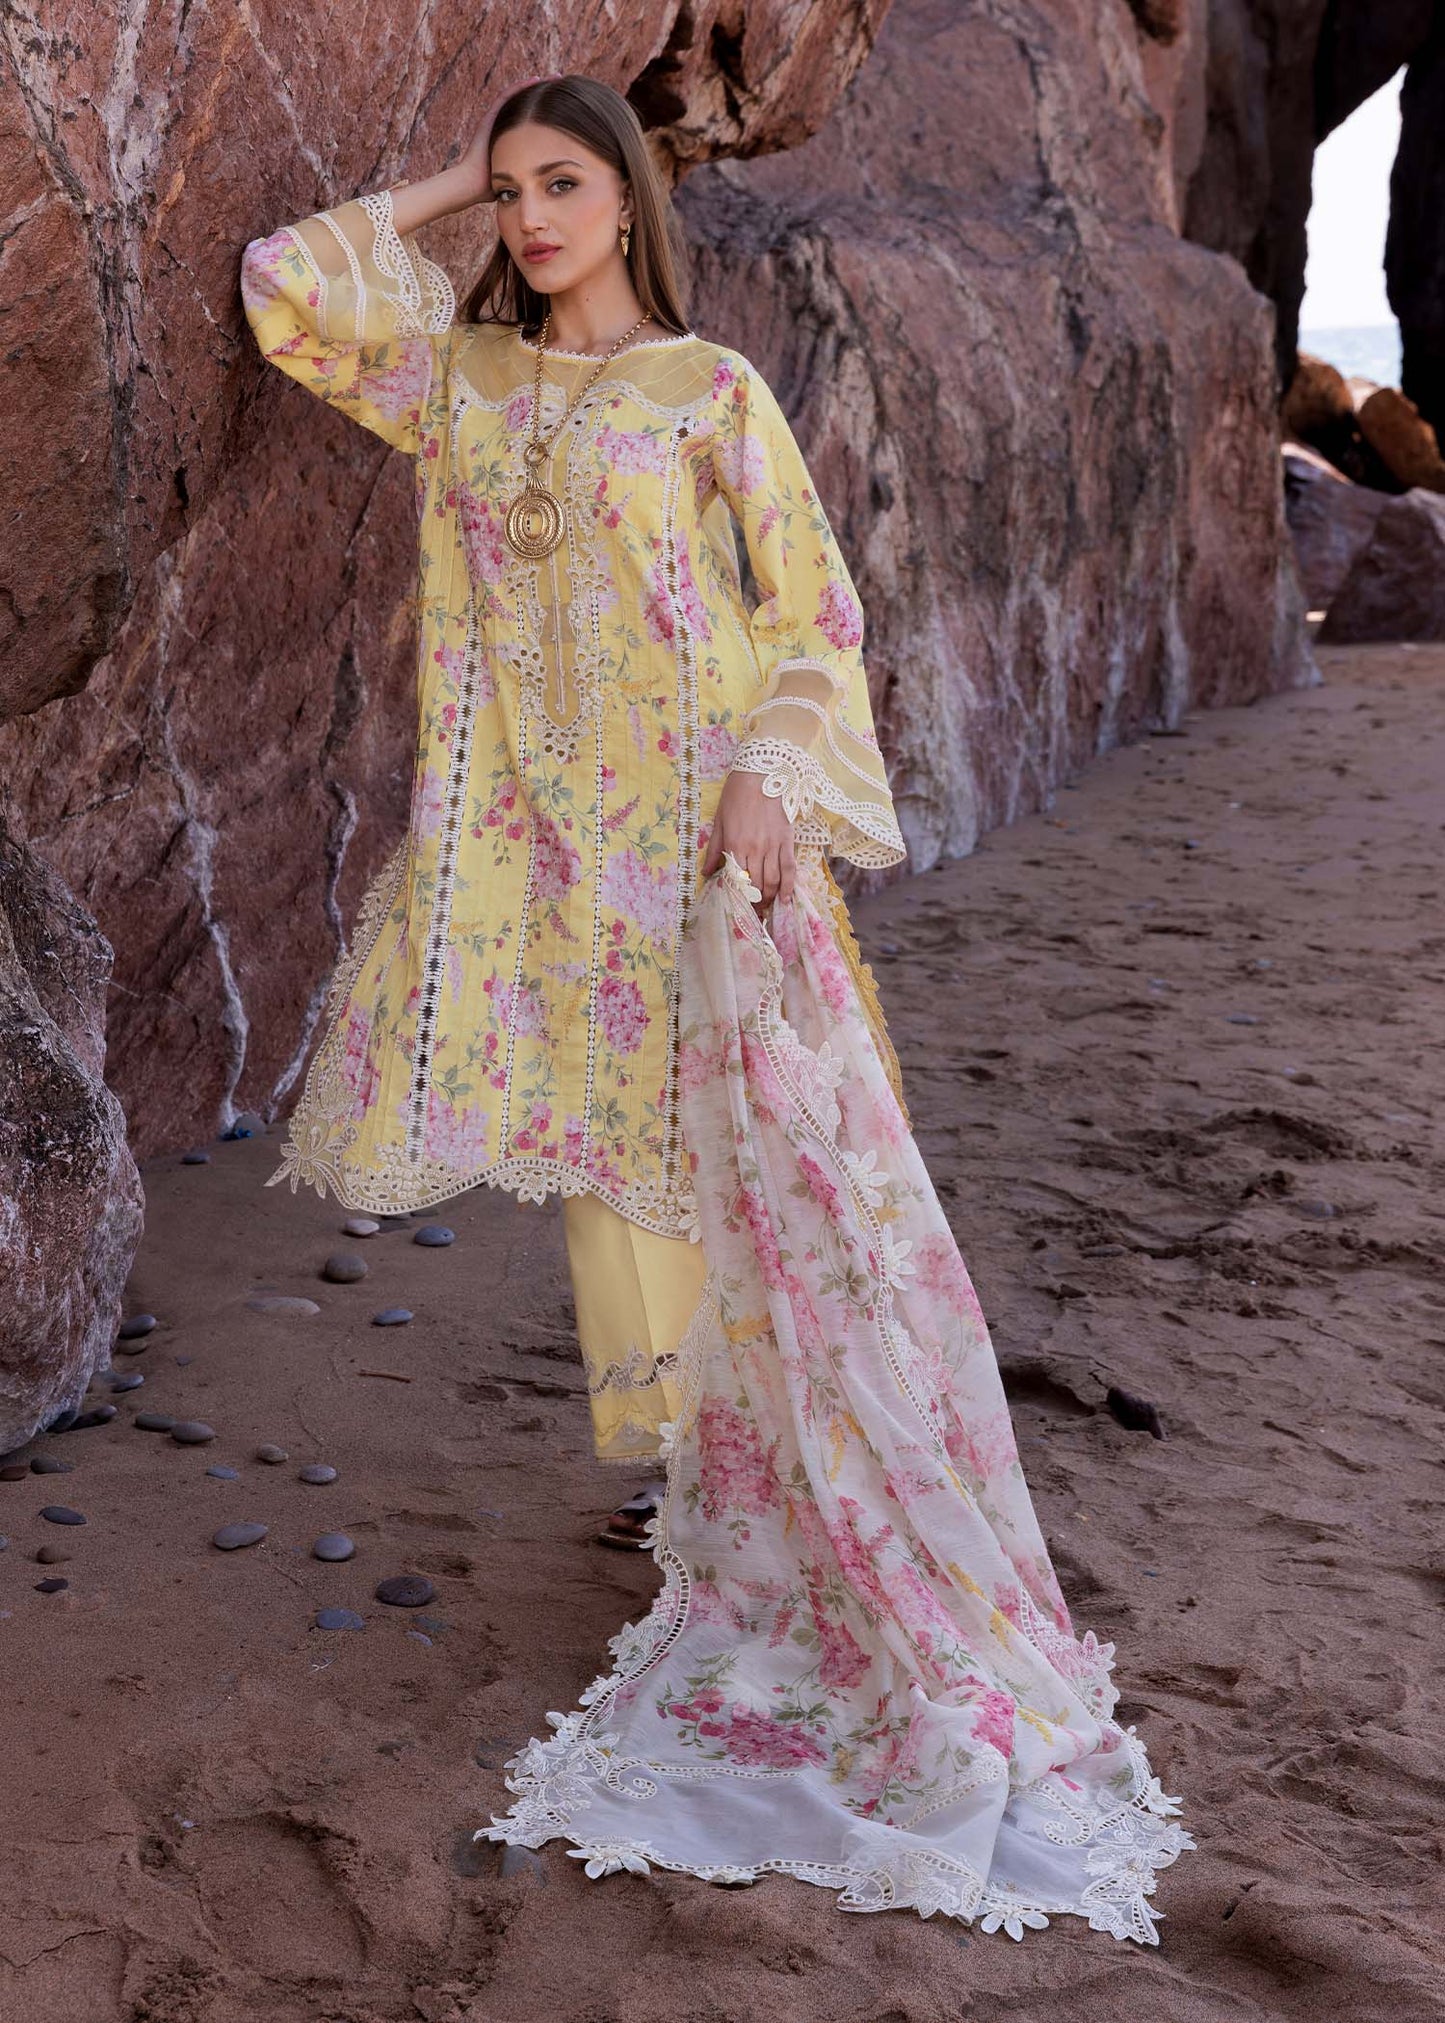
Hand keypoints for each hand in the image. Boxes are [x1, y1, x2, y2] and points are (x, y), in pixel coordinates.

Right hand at [457, 75, 554, 199]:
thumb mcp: (518, 177)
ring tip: (555, 78)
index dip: (549, 112)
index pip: (532, 120)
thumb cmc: (492, 189)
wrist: (470, 186)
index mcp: (511, 138)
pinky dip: (521, 88)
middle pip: (527, 104)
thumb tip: (551, 182)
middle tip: (564, 85)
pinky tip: (536, 79)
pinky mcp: (489, 118)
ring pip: (518, 96)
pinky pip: (506, 97)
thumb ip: (531, 173)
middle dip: (545, 95)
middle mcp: (503, 125)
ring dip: (536, 86)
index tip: (568, 107)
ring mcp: (495, 119)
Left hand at [701, 770, 796, 912]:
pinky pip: (789, 868)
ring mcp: (773, 846)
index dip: (737, 898)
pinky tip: (785, 899)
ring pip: (772, 880)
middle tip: (753, 914)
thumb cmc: (737, 794)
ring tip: (766, 908)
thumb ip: (715, 849)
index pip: (736, 880)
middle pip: (755, 885)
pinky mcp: (787, 840)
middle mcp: (754, 849)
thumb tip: (706, 873)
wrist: (763, 773)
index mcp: (735, 844)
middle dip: (754, 903)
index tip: (737, 910)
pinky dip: (788, 886)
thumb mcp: (720, 820)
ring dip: (769, 898)